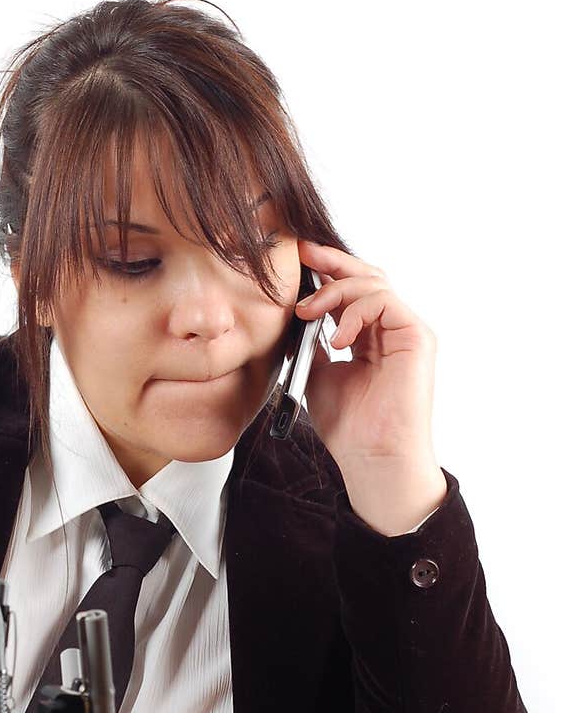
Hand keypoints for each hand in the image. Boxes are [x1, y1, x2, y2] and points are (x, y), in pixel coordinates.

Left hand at [295, 240, 439, 470]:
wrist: (372, 457)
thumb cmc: (350, 425)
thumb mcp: (318, 372)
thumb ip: (313, 340)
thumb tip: (297, 312)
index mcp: (370, 336)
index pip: (351, 290)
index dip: (325, 270)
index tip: (295, 259)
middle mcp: (392, 329)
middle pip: (366, 276)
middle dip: (331, 261)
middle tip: (301, 254)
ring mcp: (406, 331)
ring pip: (373, 283)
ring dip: (334, 291)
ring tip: (308, 313)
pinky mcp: (417, 336)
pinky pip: (384, 301)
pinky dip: (355, 311)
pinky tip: (338, 337)